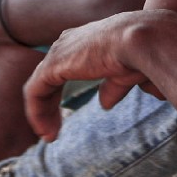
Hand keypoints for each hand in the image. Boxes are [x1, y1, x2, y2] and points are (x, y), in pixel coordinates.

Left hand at [23, 10, 174, 141]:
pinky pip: (34, 92)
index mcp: (85, 41)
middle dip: (47, 105)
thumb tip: (104, 104)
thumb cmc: (142, 53)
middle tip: (51, 130)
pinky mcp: (52, 65)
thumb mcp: (126, 74)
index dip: (61, 93)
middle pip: (48, 77)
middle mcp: (68, 42)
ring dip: (41, 113)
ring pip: (39, 86)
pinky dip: (36, 113)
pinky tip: (44, 131)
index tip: (63, 116)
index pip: (63, 67)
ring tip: (48, 136)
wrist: (142, 40)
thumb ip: (113, 87)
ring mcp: (59, 52)